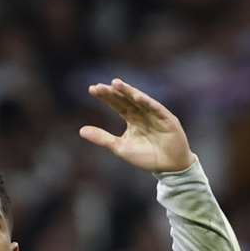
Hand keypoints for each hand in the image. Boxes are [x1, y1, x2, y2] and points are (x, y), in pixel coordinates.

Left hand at [79, 79, 194, 172]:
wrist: (168, 166)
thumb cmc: (146, 157)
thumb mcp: (120, 147)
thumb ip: (102, 138)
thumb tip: (80, 130)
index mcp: (131, 118)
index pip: (117, 104)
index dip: (106, 96)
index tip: (92, 89)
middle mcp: (142, 113)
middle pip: (126, 99)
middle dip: (113, 92)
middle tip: (99, 86)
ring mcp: (155, 114)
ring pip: (139, 100)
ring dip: (129, 91)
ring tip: (116, 83)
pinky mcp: (167, 119)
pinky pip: (156, 108)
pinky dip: (147, 102)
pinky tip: (137, 96)